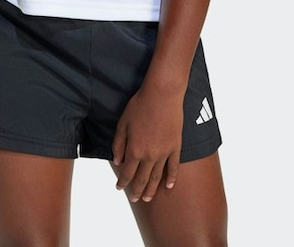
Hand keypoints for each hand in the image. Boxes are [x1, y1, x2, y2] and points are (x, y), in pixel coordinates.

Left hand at [111, 84, 182, 202]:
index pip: (127, 172)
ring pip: (157, 176)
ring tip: (148, 198)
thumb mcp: (123, 123)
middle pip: (142, 178)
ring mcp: (164, 152)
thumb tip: (117, 161)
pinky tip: (168, 186)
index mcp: (134, 149)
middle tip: (134, 199)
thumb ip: (119, 144)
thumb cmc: (140, 105)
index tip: (119, 188)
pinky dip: (171, 178)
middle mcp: (149, 155)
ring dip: (152, 189)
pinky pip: (174, 167)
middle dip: (137, 191)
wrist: (162, 94)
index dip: (122, 182)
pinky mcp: (175, 147)